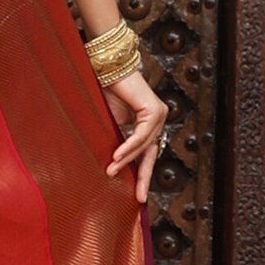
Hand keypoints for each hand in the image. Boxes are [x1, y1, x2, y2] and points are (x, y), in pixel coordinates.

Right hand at [102, 69, 168, 203]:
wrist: (106, 68)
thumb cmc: (106, 92)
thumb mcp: (111, 123)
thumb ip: (117, 140)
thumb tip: (112, 165)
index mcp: (149, 124)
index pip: (147, 154)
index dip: (141, 174)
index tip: (137, 196)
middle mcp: (158, 120)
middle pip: (151, 154)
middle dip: (144, 177)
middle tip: (138, 197)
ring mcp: (159, 114)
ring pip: (144, 146)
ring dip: (126, 160)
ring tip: (110, 171)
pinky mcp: (154, 110)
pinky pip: (142, 135)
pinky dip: (129, 146)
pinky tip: (117, 156)